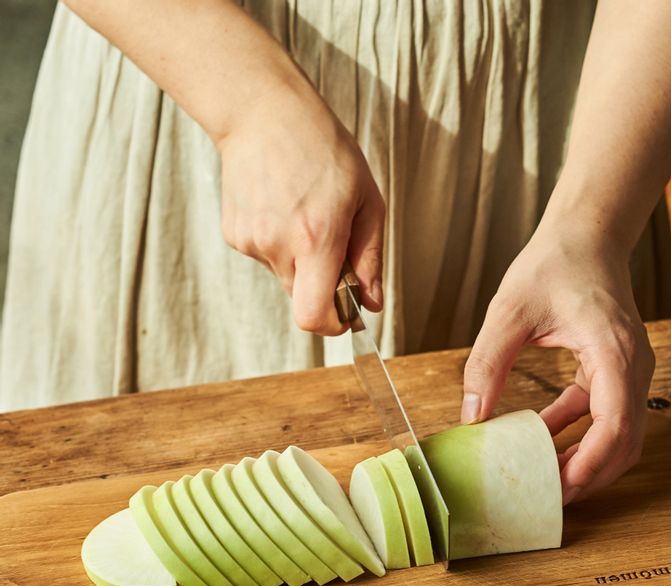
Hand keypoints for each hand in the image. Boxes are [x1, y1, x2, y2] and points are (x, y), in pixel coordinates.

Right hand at [218, 77, 384, 334]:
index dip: (333, 325)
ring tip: (305, 213)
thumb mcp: (366, 200)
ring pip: (286, 278)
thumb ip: (370, 258)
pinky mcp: (234, 236)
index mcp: (317, 239)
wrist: (262, 111)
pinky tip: (283, 208)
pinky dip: (281, 245)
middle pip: (302, 301)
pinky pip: (267, 258)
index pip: (314, 316)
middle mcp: (279, 246)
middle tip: (334, 248)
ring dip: (302, 261)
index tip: (346, 316)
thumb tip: (372, 304)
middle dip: (324, 289)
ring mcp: (252, 242)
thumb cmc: (323, 150)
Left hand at [462, 225, 654, 504]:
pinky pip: (603, 413)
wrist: (586, 235)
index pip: (614, 426)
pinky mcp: (616, 368)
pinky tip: (541, 438)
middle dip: (589, 475)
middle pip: (625, 442)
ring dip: (586, 460)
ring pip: (619, 434)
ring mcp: (629, 369)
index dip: (588, 465)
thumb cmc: (554, 263)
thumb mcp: (508, 312)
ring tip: (545, 479)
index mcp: (614, 352)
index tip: (558, 490)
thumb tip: (470, 418)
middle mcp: (633, 366)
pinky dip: (577, 433)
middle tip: (548, 499)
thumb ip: (487, 364)